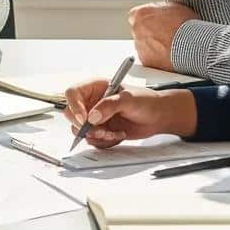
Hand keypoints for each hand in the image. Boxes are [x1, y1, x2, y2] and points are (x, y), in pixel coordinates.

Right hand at [63, 79, 195, 148]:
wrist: (158, 117)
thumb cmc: (146, 101)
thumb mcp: (128, 99)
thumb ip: (109, 106)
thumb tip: (92, 116)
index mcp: (95, 87)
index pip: (72, 94)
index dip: (74, 106)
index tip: (83, 119)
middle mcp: (91, 102)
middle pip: (71, 114)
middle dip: (84, 126)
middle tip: (101, 130)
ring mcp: (95, 117)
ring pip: (80, 130)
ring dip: (96, 135)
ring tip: (114, 133)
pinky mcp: (101, 130)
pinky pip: (92, 140)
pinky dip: (104, 141)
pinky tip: (118, 135)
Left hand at [128, 1, 198, 70]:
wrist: (191, 45)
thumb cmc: (184, 25)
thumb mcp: (175, 7)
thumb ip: (163, 10)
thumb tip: (165, 12)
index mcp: (140, 14)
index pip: (137, 15)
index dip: (149, 18)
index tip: (158, 21)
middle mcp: (136, 30)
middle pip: (140, 31)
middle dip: (151, 32)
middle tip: (167, 33)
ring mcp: (140, 46)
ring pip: (145, 45)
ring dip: (155, 46)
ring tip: (172, 45)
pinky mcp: (146, 61)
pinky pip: (150, 59)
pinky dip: (158, 58)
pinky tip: (171, 54)